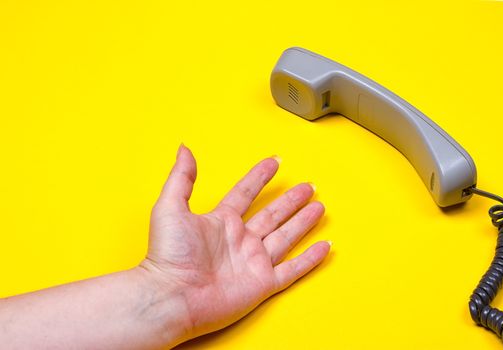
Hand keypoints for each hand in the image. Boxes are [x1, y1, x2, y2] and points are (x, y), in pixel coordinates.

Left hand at [141, 144, 330, 343]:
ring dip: (303, 222)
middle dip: (291, 200)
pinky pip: (292, 269)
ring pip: (286, 237)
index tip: (274, 162)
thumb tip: (184, 149)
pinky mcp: (262, 284)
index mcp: (221, 222)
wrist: (172, 297)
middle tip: (308, 186)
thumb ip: (181, 178)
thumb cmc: (168, 255)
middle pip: (272, 214)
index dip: (260, 177)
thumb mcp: (170, 208)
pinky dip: (309, 259)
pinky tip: (324, 247)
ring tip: (319, 208)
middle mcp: (240, 240)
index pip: (246, 193)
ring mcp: (253, 261)